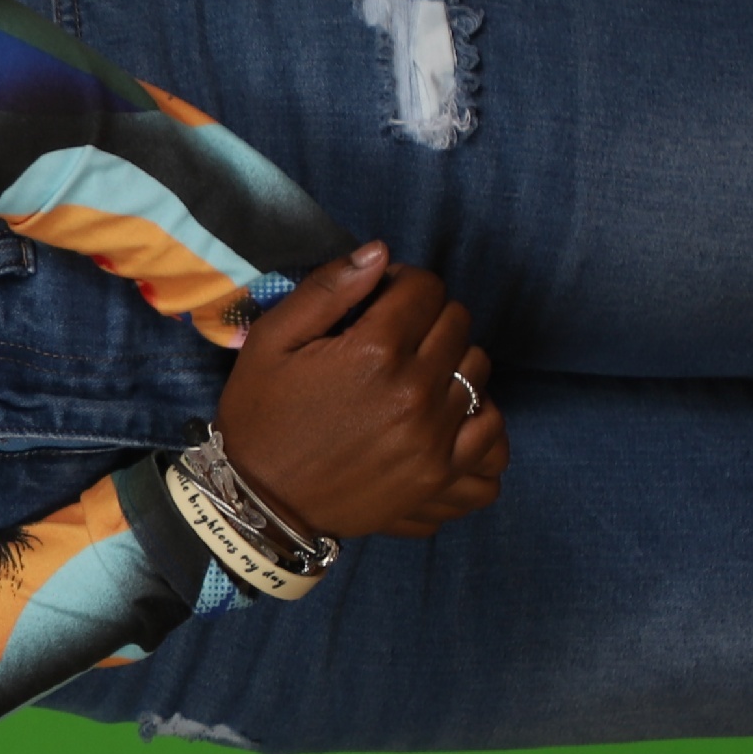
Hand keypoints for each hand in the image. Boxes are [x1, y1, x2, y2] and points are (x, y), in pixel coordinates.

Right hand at [211, 243, 507, 540]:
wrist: (259, 502)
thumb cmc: (260, 416)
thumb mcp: (273, 341)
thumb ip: (328, 289)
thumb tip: (381, 252)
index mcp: (374, 349)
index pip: (426, 287)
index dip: (403, 285)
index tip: (381, 302)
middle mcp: (415, 390)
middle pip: (458, 323)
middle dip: (429, 319)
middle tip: (396, 339)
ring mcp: (435, 437)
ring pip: (479, 371)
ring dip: (453, 364)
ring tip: (417, 378)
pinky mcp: (442, 475)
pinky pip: (493, 433)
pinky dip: (479, 419)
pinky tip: (448, 417)